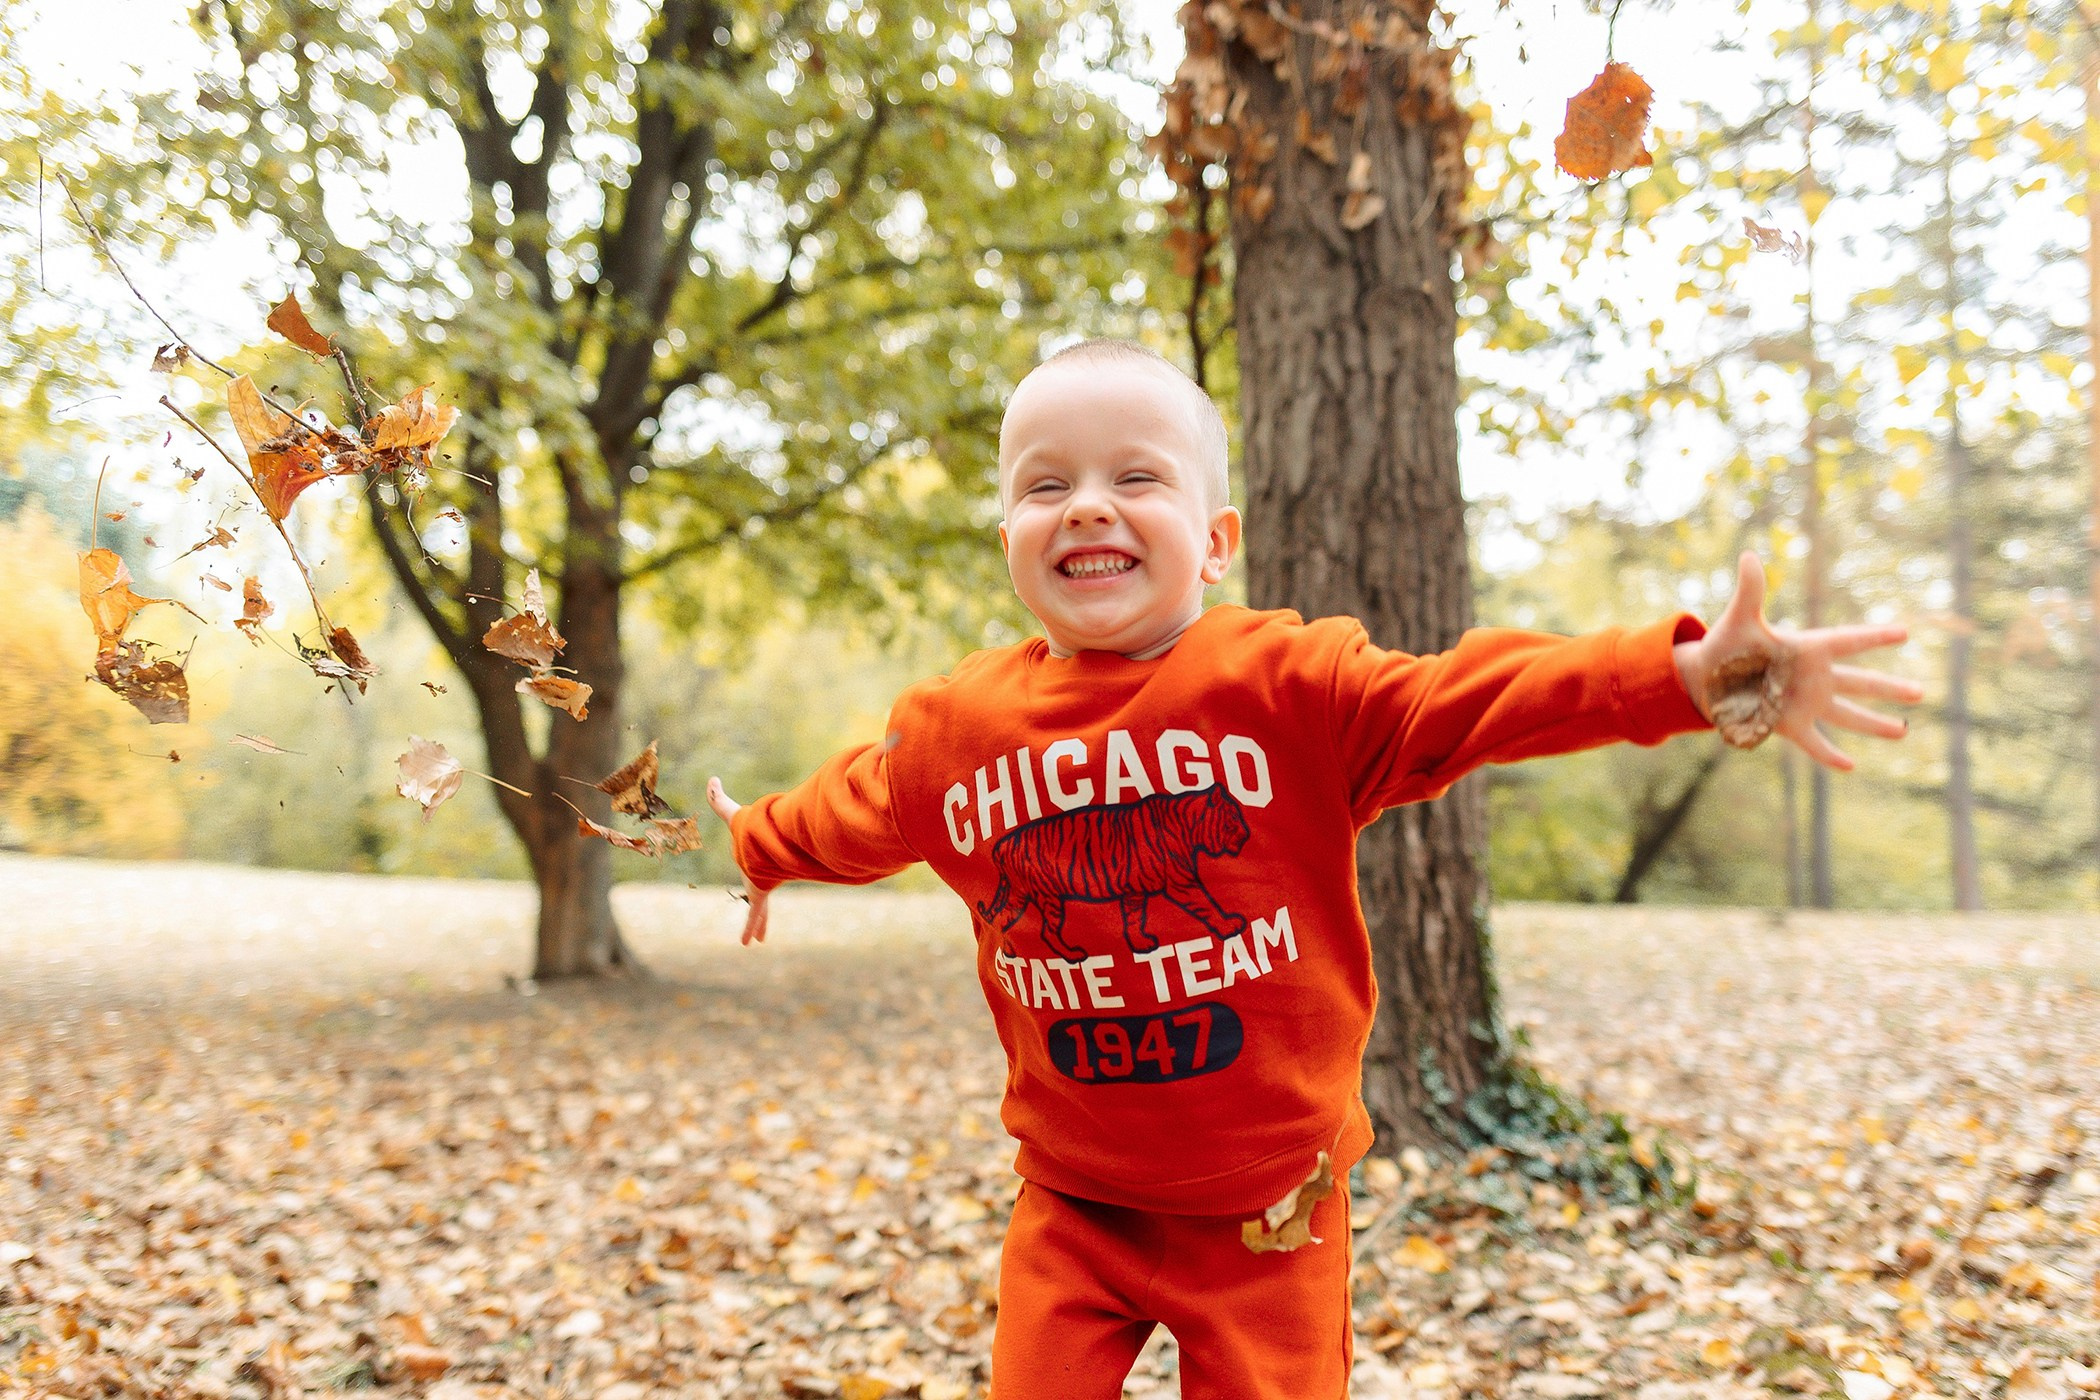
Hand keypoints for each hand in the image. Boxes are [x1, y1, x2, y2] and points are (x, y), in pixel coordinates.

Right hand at [706, 776, 770, 945]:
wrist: (764, 842)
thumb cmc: (749, 827)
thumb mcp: (731, 812)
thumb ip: (720, 798)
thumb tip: (711, 778)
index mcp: (752, 857)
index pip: (752, 864)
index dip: (753, 869)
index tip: (756, 874)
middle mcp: (758, 873)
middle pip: (758, 889)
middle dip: (760, 899)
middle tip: (761, 907)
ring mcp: (760, 885)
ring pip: (759, 908)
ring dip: (759, 922)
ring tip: (759, 938)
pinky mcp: (759, 894)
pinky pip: (754, 915)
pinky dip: (751, 928)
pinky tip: (749, 943)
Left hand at [1674, 551, 1924, 770]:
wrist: (1707, 677)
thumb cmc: (1727, 644)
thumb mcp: (1739, 619)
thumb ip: (1750, 591)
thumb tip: (1749, 555)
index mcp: (1807, 648)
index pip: (1846, 641)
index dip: (1873, 636)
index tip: (1904, 632)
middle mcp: (1814, 676)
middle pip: (1858, 682)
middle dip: (1889, 688)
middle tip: (1922, 692)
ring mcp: (1804, 702)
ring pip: (1846, 715)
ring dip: (1873, 724)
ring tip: (1902, 732)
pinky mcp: (1789, 725)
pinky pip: (1814, 743)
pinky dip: (1829, 755)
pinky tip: (1851, 766)